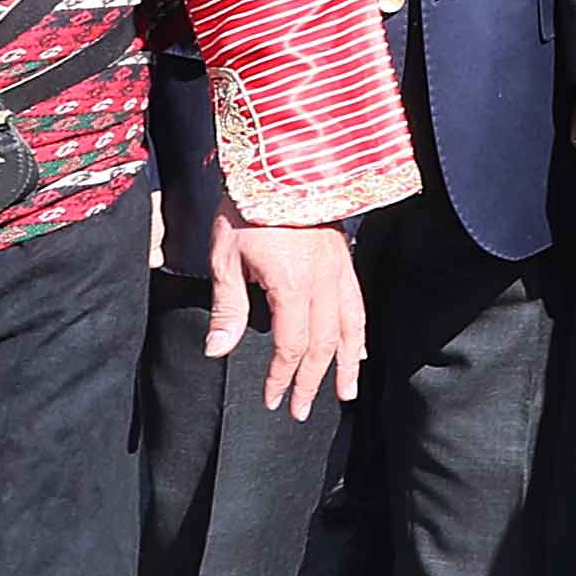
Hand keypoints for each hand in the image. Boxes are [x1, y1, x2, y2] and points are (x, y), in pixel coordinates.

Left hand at [208, 218, 367, 419]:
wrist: (285, 166)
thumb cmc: (249, 209)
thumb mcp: (226, 258)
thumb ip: (227, 307)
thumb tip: (217, 350)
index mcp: (292, 286)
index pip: (291, 345)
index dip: (281, 376)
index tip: (271, 398)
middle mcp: (323, 283)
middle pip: (324, 345)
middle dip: (311, 381)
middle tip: (299, 409)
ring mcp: (339, 271)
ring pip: (350, 329)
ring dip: (346, 365)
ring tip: (345, 392)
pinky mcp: (345, 260)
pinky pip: (358, 305)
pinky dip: (358, 333)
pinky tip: (358, 349)